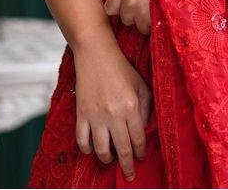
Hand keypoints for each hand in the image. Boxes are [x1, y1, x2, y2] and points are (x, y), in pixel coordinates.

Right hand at [72, 35, 151, 180]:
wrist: (96, 54)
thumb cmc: (121, 68)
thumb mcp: (140, 84)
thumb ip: (145, 107)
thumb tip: (144, 129)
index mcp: (131, 105)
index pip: (138, 138)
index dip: (141, 152)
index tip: (142, 158)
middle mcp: (114, 113)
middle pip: (122, 149)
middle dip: (127, 165)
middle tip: (130, 174)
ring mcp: (96, 115)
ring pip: (101, 149)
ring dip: (107, 158)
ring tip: (111, 159)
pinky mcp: (81, 114)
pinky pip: (82, 140)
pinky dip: (87, 149)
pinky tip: (92, 150)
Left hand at [104, 0, 151, 34]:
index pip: (109, 7)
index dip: (119, 7)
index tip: (128, 5)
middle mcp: (129, 0)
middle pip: (125, 18)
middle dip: (134, 14)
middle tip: (147, 4)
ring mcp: (139, 12)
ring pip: (137, 26)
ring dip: (145, 21)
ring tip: (155, 9)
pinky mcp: (150, 21)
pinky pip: (148, 29)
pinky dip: (154, 25)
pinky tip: (160, 15)